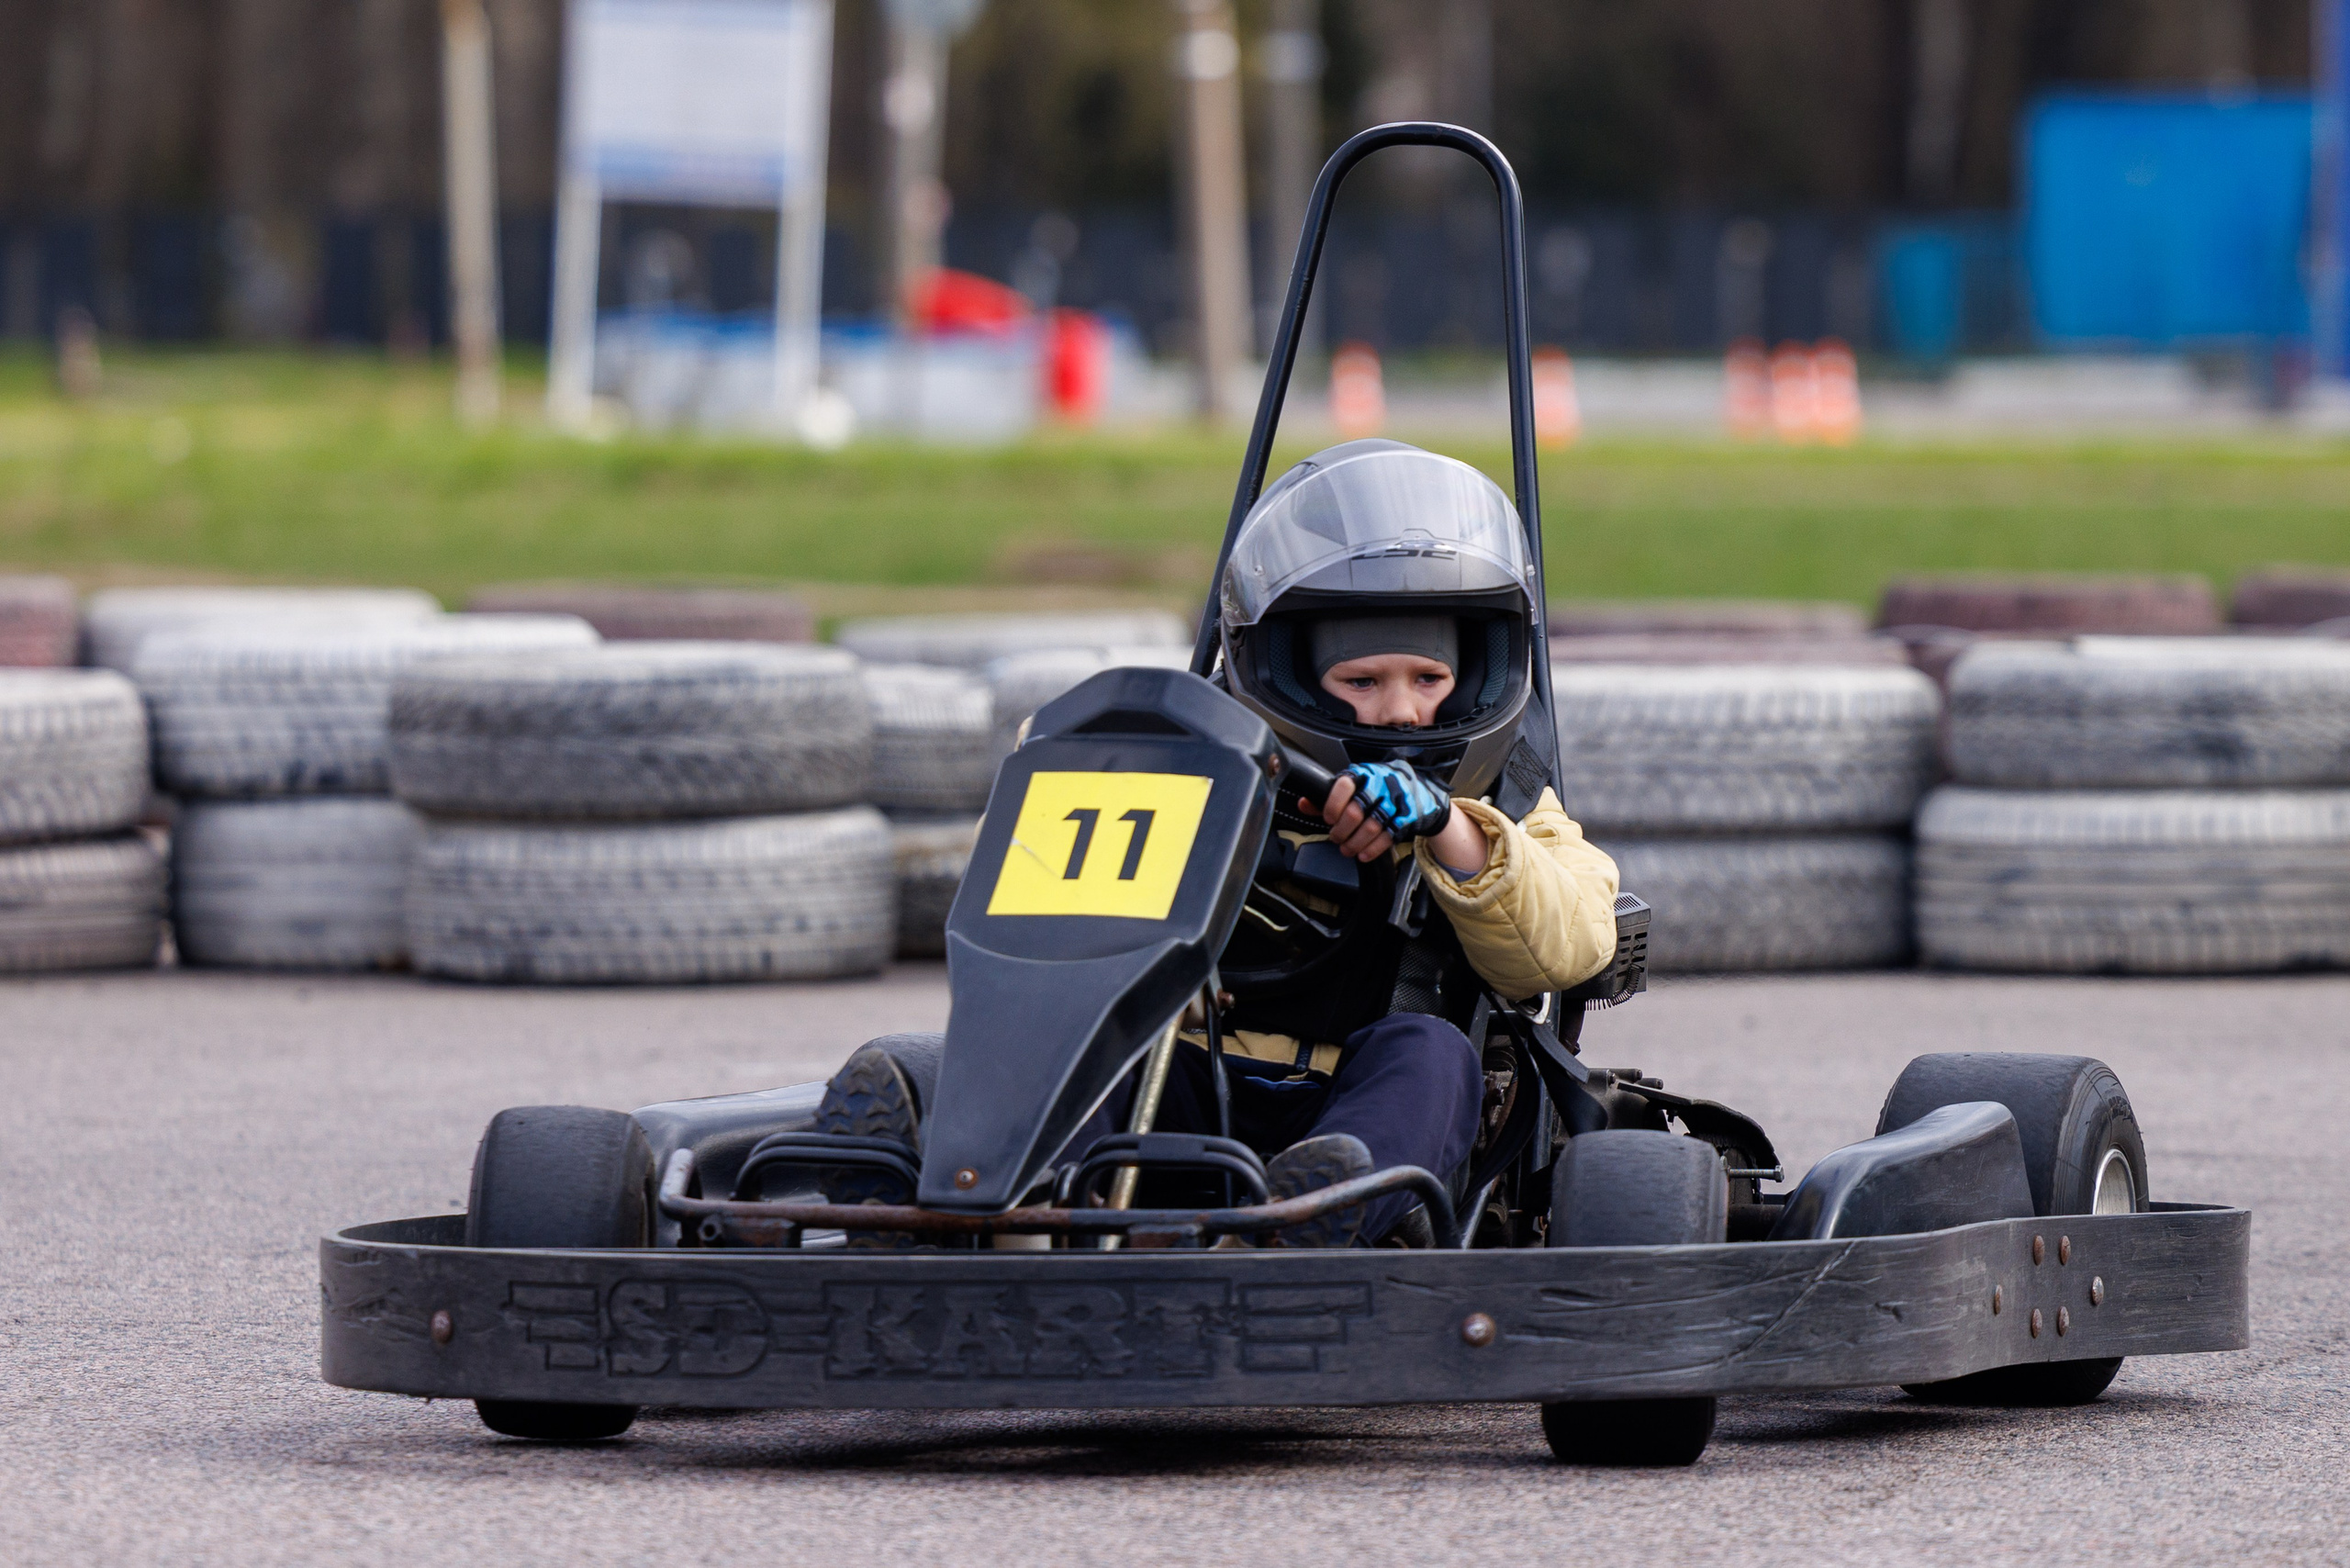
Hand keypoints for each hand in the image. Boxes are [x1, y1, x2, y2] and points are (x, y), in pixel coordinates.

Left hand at [1311, 762, 1454, 863]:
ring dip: (1354, 843)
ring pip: (1370, 827)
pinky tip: (1362, 854)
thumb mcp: (1355, 786)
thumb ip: (1329, 796)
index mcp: (1364, 774)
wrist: (1417, 792)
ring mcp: (1396, 802)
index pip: (1343, 786)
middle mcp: (1380, 785)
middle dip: (1341, 831)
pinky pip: (1387, 837)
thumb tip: (1304, 803)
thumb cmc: (1378, 789)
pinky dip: (1372, 849)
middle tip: (1335, 837)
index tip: (1328, 818)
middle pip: (1355, 812)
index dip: (1332, 806)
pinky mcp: (1407, 817)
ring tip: (1346, 849)